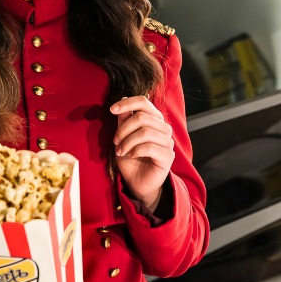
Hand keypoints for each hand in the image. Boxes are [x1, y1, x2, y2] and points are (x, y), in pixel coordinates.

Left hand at [111, 95, 173, 209]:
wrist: (137, 182)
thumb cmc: (130, 158)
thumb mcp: (122, 137)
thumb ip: (124, 120)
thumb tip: (123, 99)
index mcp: (154, 120)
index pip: (143, 102)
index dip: (127, 103)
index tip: (112, 110)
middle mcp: (164, 128)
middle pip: (142, 117)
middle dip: (123, 129)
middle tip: (115, 141)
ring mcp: (168, 142)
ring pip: (145, 132)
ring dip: (127, 142)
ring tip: (120, 151)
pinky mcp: (168, 156)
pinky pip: (149, 147)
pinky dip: (135, 151)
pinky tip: (130, 156)